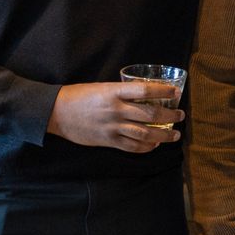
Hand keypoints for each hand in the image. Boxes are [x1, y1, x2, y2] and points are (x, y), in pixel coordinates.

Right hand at [46, 82, 183, 151]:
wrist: (55, 112)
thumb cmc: (79, 96)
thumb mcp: (101, 87)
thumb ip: (122, 92)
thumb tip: (146, 95)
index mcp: (113, 92)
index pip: (145, 90)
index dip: (164, 91)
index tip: (176, 92)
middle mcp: (115, 110)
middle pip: (151, 114)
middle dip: (170, 116)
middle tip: (180, 115)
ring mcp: (112, 127)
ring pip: (145, 134)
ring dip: (164, 135)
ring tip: (175, 134)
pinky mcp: (107, 140)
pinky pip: (132, 147)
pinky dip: (147, 147)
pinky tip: (155, 145)